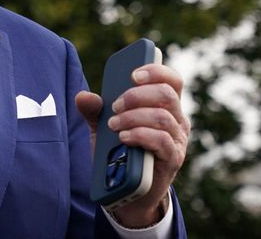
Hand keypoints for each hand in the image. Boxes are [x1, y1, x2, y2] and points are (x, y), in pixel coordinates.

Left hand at [75, 63, 189, 227]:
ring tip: (113, 124)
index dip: (155, 71)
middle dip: (137, 96)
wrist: (127, 189)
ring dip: (133, 117)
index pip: (171, 80)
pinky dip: (139, 135)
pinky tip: (123, 137)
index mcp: (164, 105)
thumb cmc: (120, 151)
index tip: (132, 74)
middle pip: (166, 94)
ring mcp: (177, 140)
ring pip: (162, 117)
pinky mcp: (173, 159)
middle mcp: (177, 119)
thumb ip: (94, 110)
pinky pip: (161, 140)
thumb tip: (82, 96)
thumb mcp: (103, 127)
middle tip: (116, 106)